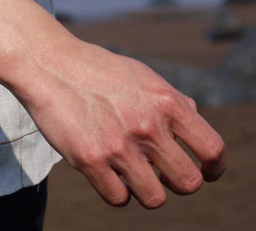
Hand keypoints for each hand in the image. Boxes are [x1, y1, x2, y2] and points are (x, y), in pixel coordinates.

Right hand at [19, 35, 225, 208]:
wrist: (49, 64)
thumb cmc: (97, 69)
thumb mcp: (141, 75)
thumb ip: (171, 99)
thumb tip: (195, 121)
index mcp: (165, 101)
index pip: (212, 149)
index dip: (214, 167)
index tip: (207, 172)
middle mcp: (147, 125)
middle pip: (188, 182)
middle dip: (177, 181)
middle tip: (161, 172)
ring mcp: (119, 146)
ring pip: (155, 198)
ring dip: (146, 189)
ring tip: (131, 170)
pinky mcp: (90, 161)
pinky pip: (119, 199)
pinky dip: (116, 191)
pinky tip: (108, 172)